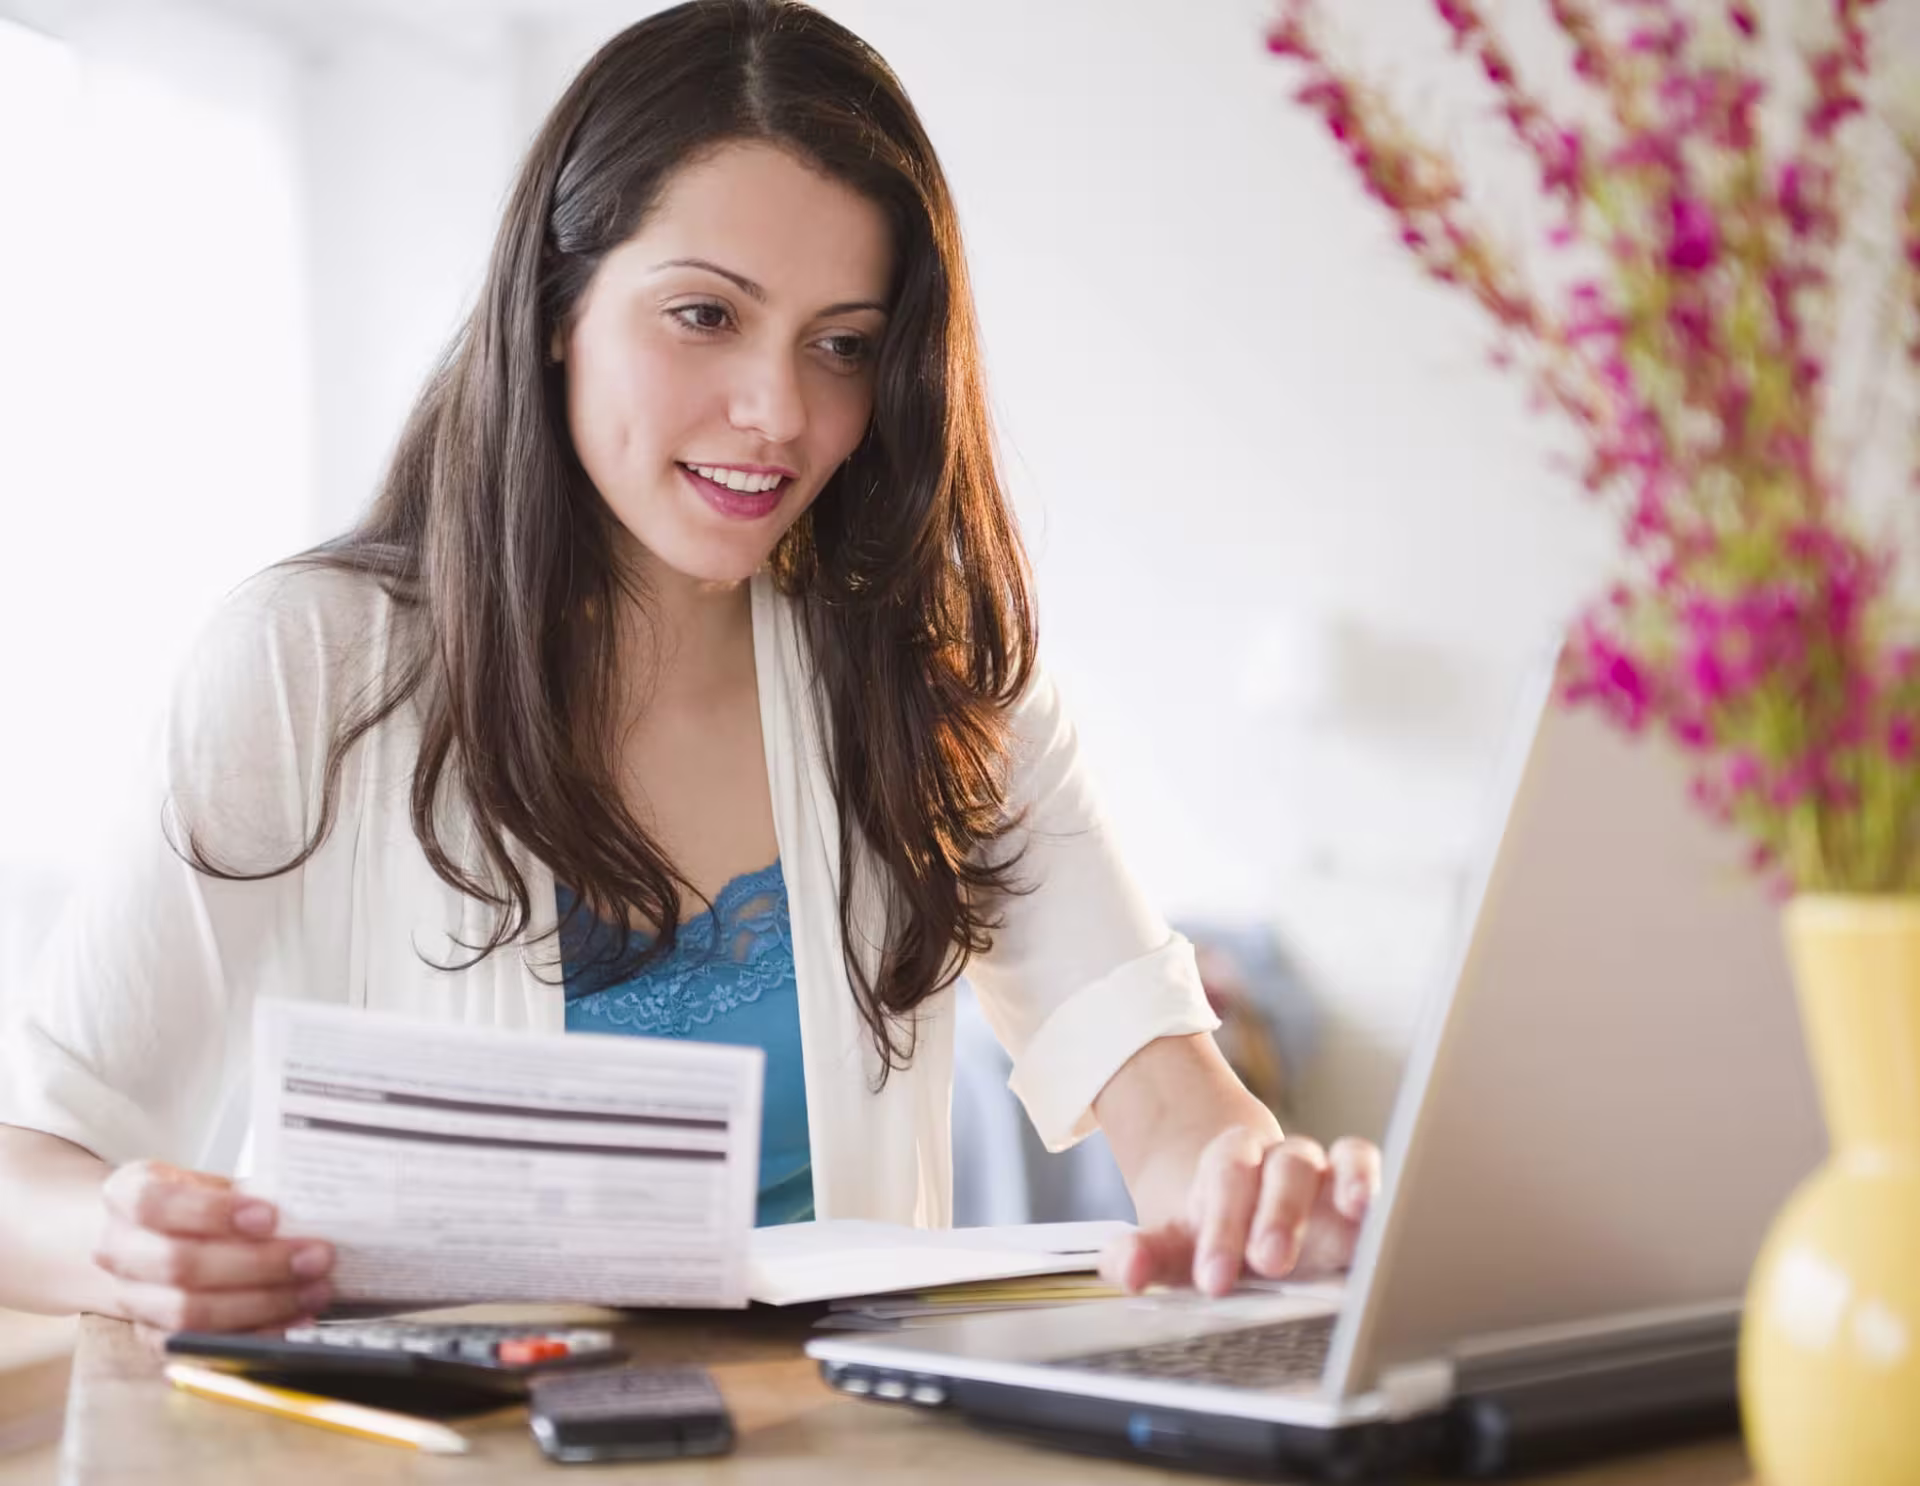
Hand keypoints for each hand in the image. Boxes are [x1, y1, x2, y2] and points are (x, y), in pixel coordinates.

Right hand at [91, 1160, 333, 1332]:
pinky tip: (295, 1318)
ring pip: (190, 1313)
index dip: (212, 1213)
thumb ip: (247, 1193)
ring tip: (315, 1289)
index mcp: (126, 1195)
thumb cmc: (190, 1202)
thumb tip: (307, 1208)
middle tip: (315, 1256)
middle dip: (258, 1264)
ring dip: (263, 1303)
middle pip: (180, 1265)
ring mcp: (130, 1299)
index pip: (157, 1205)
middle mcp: (117, 1249)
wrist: (144, 1238)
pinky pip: (202, 1345)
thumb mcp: (209, 1182)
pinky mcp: (152, 1336)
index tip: (270, 1215)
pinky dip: (255, 1333)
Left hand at [1101, 1127, 1380, 1296]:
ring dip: (1330, 1193)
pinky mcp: (1356, 1190)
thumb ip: (1143, 1255)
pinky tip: (1370, 1210)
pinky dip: (1368, 1180)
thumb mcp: (1176, 1247)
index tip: (1212, 1279)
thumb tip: (1126, 1270)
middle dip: (1274, 1215)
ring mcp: (1318, 1174)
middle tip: (1266, 1263)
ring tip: (1340, 1222)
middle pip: (1279, 1168)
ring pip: (1324, 1162)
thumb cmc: (1215, 1238)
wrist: (1249, 1216)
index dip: (1221, 1226)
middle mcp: (1275, 1163)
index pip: (1225, 1177)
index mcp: (1228, 1168)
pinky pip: (1364, 1164)